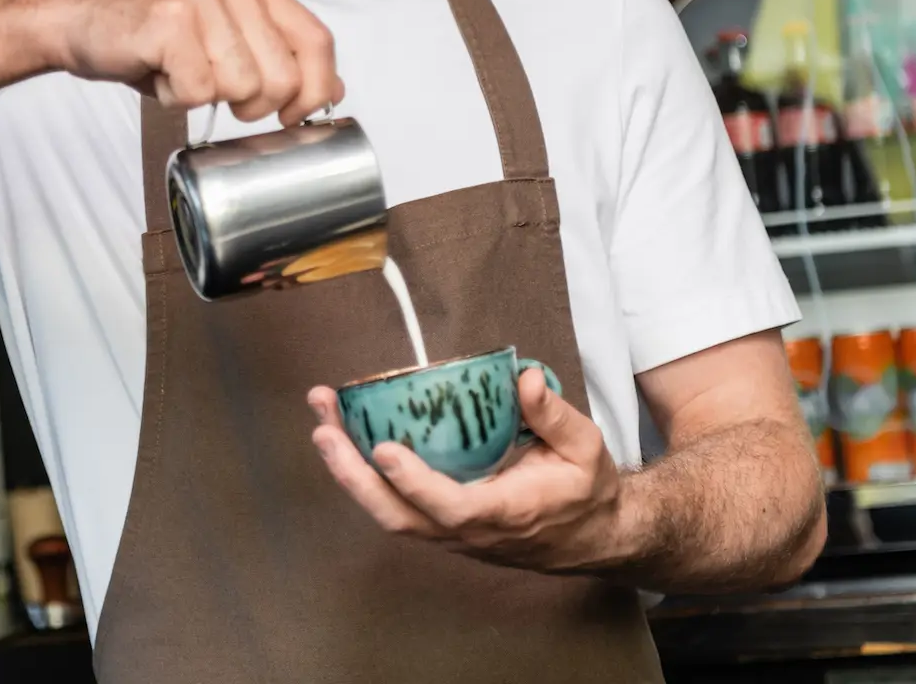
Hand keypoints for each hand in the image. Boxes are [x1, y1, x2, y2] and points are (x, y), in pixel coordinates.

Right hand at [51, 0, 343, 125]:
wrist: (86, 26)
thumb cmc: (159, 43)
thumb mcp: (228, 48)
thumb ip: (280, 62)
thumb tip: (332, 92)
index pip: (318, 43)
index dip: (314, 91)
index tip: (291, 116)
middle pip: (282, 78)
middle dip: (253, 106)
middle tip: (218, 93)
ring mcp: (202, 0)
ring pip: (241, 88)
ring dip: (208, 100)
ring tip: (183, 76)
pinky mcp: (169, 23)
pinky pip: (197, 92)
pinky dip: (177, 99)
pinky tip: (161, 77)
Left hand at [307, 368, 628, 573]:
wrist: (592, 537)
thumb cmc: (585, 490)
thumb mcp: (585, 448)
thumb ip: (554, 415)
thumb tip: (524, 379)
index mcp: (505, 513)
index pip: (451, 508)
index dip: (415, 483)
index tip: (384, 450)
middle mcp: (468, 532)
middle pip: (397, 516)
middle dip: (353, 474)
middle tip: (323, 427)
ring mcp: (450, 534)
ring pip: (388, 513)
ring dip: (349, 470)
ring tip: (323, 422)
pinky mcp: (441, 525)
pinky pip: (394, 505)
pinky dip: (363, 475)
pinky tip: (344, 437)